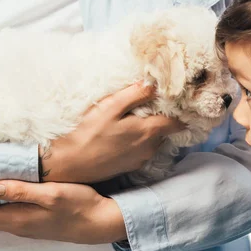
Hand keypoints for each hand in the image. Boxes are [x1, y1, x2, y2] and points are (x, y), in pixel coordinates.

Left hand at [0, 180, 126, 243]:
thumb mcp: (51, 194)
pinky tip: (3, 186)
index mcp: (18, 219)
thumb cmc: (79, 206)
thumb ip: (21, 191)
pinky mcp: (36, 220)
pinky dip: (0, 201)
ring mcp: (27, 225)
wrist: (101, 222)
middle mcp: (18, 225)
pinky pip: (9, 213)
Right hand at [40, 82, 183, 183]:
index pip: (178, 121)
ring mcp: (141, 159)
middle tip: (153, 103)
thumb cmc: (88, 132)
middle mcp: (150, 147)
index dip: (180, 110)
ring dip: (151, 129)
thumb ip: (135, 95)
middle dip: (164, 116)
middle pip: (166, 129)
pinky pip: (144, 149)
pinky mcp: (131, 166)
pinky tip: (125, 133)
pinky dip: (141, 140)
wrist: (69, 164)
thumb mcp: (110, 107)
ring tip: (137, 116)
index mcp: (149, 131)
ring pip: (155, 139)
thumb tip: (155, 84)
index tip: (178, 100)